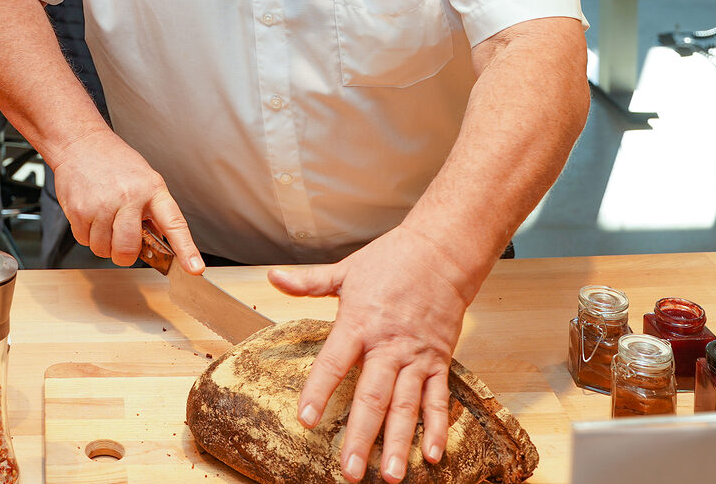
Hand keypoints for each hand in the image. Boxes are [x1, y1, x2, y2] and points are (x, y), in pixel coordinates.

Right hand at [49, 127, 202, 271]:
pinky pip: (84, 241)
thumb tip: (162, 242)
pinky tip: (90, 215)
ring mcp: (102, 205)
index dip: (186, 249)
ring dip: (103, 243)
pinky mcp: (78, 210)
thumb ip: (154, 211)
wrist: (81, 143)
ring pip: (103, 249)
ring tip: (104, 219)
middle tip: (122, 243)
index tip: (194, 268)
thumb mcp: (145, 179)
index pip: (174, 223)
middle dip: (124, 255)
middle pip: (128, 249)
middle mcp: (129, 197)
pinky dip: (87, 235)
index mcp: (152, 190)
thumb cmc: (115, 161)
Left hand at [267, 226, 477, 482]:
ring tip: (389, 475)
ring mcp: (416, 357)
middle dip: (360, 436)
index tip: (305, 420)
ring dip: (397, 442)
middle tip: (349, 471)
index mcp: (360, 323)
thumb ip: (308, 281)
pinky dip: (435, 428)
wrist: (442, 253)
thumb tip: (272, 277)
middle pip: (373, 396)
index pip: (334, 363)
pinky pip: (438, 400)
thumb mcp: (345, 270)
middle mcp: (388, 346)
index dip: (319, 392)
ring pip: (406, 406)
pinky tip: (431, 455)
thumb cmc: (391, 260)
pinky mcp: (439, 361)